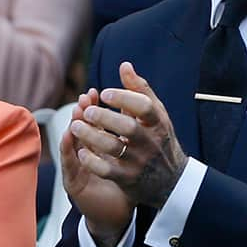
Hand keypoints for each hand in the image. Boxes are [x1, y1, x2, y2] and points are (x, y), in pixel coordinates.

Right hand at [61, 89, 134, 246]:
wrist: (118, 212)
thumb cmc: (124, 178)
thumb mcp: (129, 151)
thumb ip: (130, 126)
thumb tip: (133, 100)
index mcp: (97, 144)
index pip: (92, 121)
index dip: (92, 106)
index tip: (95, 92)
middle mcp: (84, 153)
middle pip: (80, 128)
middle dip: (82, 112)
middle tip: (85, 98)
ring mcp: (77, 167)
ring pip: (71, 143)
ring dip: (72, 126)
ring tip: (76, 112)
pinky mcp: (73, 182)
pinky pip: (69, 164)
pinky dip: (67, 149)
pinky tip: (68, 136)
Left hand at [71, 62, 187, 209]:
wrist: (172, 180)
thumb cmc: (158, 138)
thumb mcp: (156, 114)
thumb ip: (139, 90)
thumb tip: (124, 65)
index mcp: (158, 123)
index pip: (144, 107)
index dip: (123, 98)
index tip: (103, 93)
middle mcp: (150, 142)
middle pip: (128, 128)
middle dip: (104, 117)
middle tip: (87, 111)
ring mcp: (139, 162)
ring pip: (114, 148)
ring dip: (91, 136)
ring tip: (75, 125)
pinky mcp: (128, 179)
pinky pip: (107, 171)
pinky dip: (92, 161)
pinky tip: (81, 151)